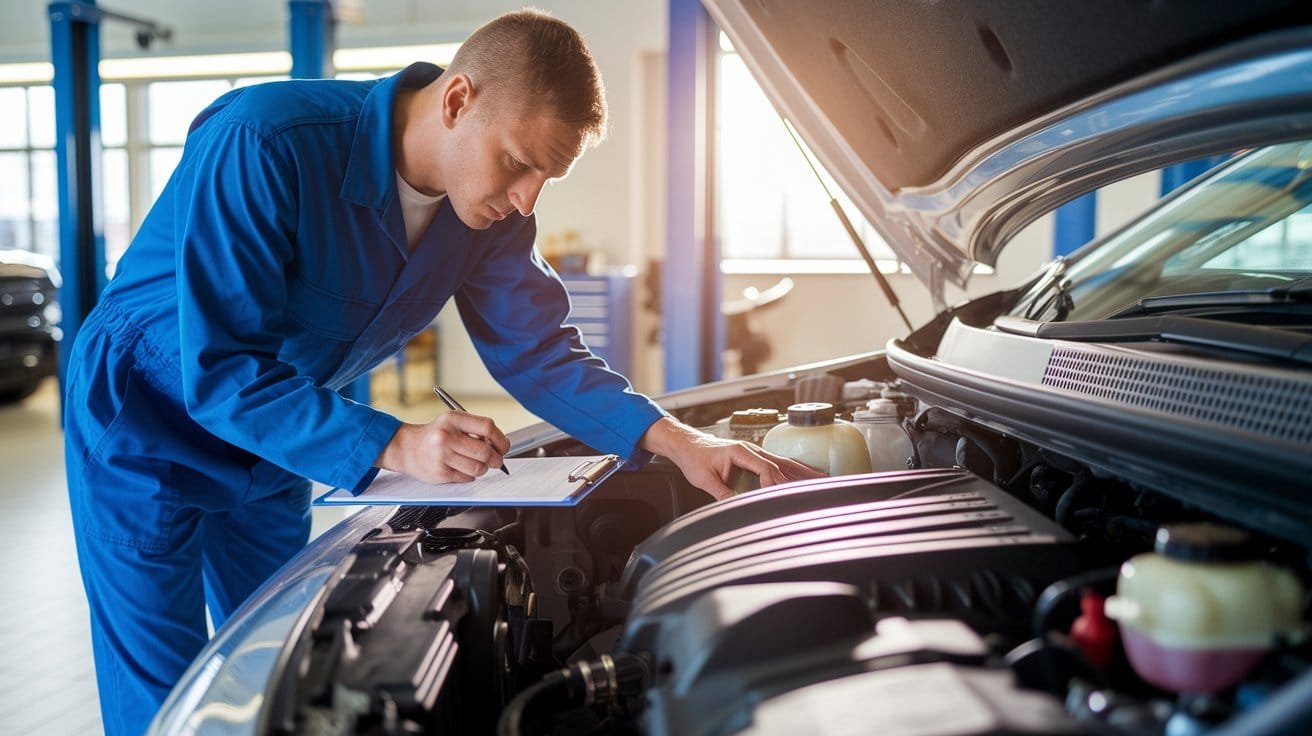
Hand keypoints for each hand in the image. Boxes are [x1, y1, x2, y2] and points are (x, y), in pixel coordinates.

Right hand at [375, 411, 509, 482]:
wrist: (406, 447)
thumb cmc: (435, 435)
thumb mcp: (453, 422)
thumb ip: (476, 429)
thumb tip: (502, 445)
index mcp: (453, 419)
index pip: (487, 427)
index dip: (501, 439)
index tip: (504, 446)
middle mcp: (446, 436)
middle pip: (485, 451)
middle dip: (496, 459)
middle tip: (497, 461)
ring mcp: (442, 456)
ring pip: (478, 468)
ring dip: (483, 469)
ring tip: (477, 464)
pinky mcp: (440, 473)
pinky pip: (467, 478)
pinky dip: (470, 476)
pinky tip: (462, 469)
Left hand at [638, 417, 824, 499]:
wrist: (687, 444)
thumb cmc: (694, 458)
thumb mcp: (704, 479)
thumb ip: (720, 493)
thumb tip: (735, 508)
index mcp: (740, 451)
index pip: (765, 468)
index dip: (773, 483)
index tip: (778, 497)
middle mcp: (751, 449)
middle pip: (781, 463)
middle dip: (800, 476)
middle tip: (820, 487)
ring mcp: (754, 451)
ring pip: (783, 461)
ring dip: (802, 471)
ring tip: (822, 478)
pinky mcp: (754, 456)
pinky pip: (778, 462)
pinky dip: (793, 468)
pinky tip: (805, 473)